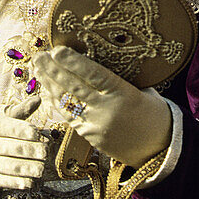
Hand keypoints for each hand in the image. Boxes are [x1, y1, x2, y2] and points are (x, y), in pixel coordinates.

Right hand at [0, 97, 48, 190]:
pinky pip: (1, 181)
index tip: (38, 133)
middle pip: (7, 148)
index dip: (21, 130)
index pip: (3, 127)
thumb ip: (15, 109)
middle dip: (29, 150)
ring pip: (5, 167)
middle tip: (46, 150)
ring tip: (42, 167)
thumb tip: (39, 99)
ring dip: (26, 169)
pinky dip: (17, 183)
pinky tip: (31, 182)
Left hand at [32, 46, 171, 168]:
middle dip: (53, 71)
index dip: (73, 62)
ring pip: (67, 103)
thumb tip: (92, 58)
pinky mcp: (90, 138)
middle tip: (39, 55)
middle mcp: (107, 110)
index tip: (57, 49)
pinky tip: (48, 91)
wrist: (160, 149)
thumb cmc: (152, 112)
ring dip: (50, 85)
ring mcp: (97, 126)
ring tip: (39, 69)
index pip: (93, 74)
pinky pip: (69, 117)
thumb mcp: (141, 89)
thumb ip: (117, 78)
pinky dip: (56, 102)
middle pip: (74, 87)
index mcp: (123, 93)